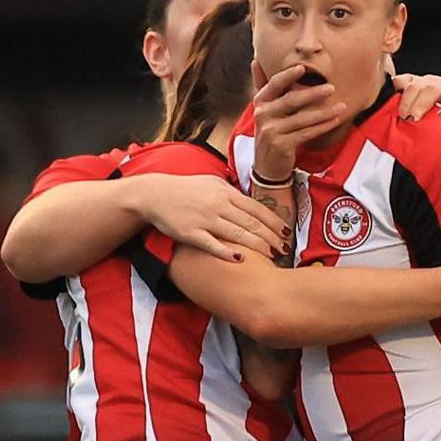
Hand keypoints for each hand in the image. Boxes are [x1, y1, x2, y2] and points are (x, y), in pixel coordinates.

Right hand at [130, 174, 288, 262]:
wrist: (155, 194)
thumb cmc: (184, 189)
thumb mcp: (211, 182)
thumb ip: (231, 192)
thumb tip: (250, 203)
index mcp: (225, 192)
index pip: (256, 208)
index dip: (273, 221)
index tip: (286, 232)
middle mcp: (218, 205)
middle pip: (251, 222)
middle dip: (271, 236)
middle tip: (285, 248)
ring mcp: (205, 220)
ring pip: (237, 234)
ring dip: (257, 246)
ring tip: (271, 255)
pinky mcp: (191, 234)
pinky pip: (212, 245)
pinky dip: (227, 252)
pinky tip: (241, 259)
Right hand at [249, 61, 341, 181]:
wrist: (267, 165)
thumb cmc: (271, 132)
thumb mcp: (263, 109)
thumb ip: (263, 86)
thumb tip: (256, 61)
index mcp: (260, 103)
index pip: (274, 84)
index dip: (288, 75)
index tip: (303, 68)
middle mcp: (262, 115)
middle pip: (291, 100)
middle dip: (313, 94)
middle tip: (332, 88)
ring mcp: (271, 131)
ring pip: (302, 118)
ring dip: (324, 112)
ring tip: (341, 106)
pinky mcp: (282, 145)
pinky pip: (307, 133)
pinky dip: (323, 126)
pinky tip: (335, 120)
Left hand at [391, 73, 440, 130]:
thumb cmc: (424, 122)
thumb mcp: (409, 111)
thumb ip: (400, 97)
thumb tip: (394, 83)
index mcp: (423, 85)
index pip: (412, 83)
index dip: (407, 98)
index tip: (402, 115)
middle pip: (432, 87)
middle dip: (421, 103)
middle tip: (414, 119)